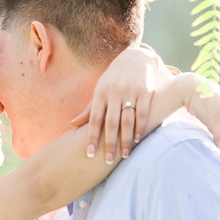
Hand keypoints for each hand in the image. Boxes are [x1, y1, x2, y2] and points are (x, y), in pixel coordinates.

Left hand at [70, 47, 157, 163]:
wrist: (135, 57)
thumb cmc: (113, 79)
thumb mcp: (99, 90)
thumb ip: (89, 109)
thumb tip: (73, 125)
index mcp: (100, 94)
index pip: (94, 119)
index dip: (92, 137)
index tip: (90, 154)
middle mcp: (114, 93)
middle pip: (111, 123)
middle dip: (109, 143)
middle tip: (108, 161)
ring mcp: (131, 92)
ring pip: (127, 120)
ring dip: (126, 139)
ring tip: (125, 155)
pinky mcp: (146, 91)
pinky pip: (142, 112)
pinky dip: (140, 127)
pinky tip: (138, 140)